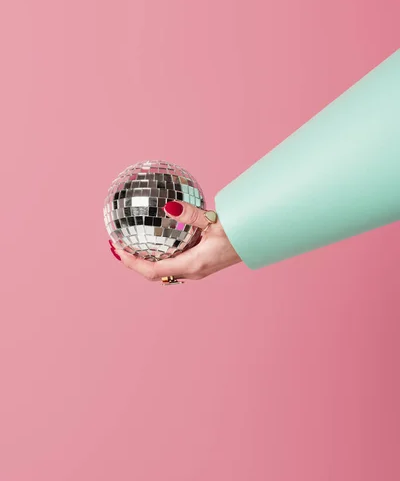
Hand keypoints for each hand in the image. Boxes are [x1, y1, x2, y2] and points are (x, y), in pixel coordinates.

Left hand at [110, 201, 241, 280]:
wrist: (255, 241)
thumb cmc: (238, 233)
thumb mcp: (213, 222)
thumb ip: (190, 215)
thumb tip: (169, 207)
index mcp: (191, 265)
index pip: (153, 271)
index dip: (132, 263)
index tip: (118, 250)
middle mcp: (191, 271)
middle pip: (153, 273)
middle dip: (133, 262)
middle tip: (117, 246)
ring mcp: (195, 268)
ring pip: (162, 269)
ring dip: (144, 260)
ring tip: (130, 244)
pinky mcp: (199, 263)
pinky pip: (172, 263)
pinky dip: (158, 256)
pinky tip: (155, 241)